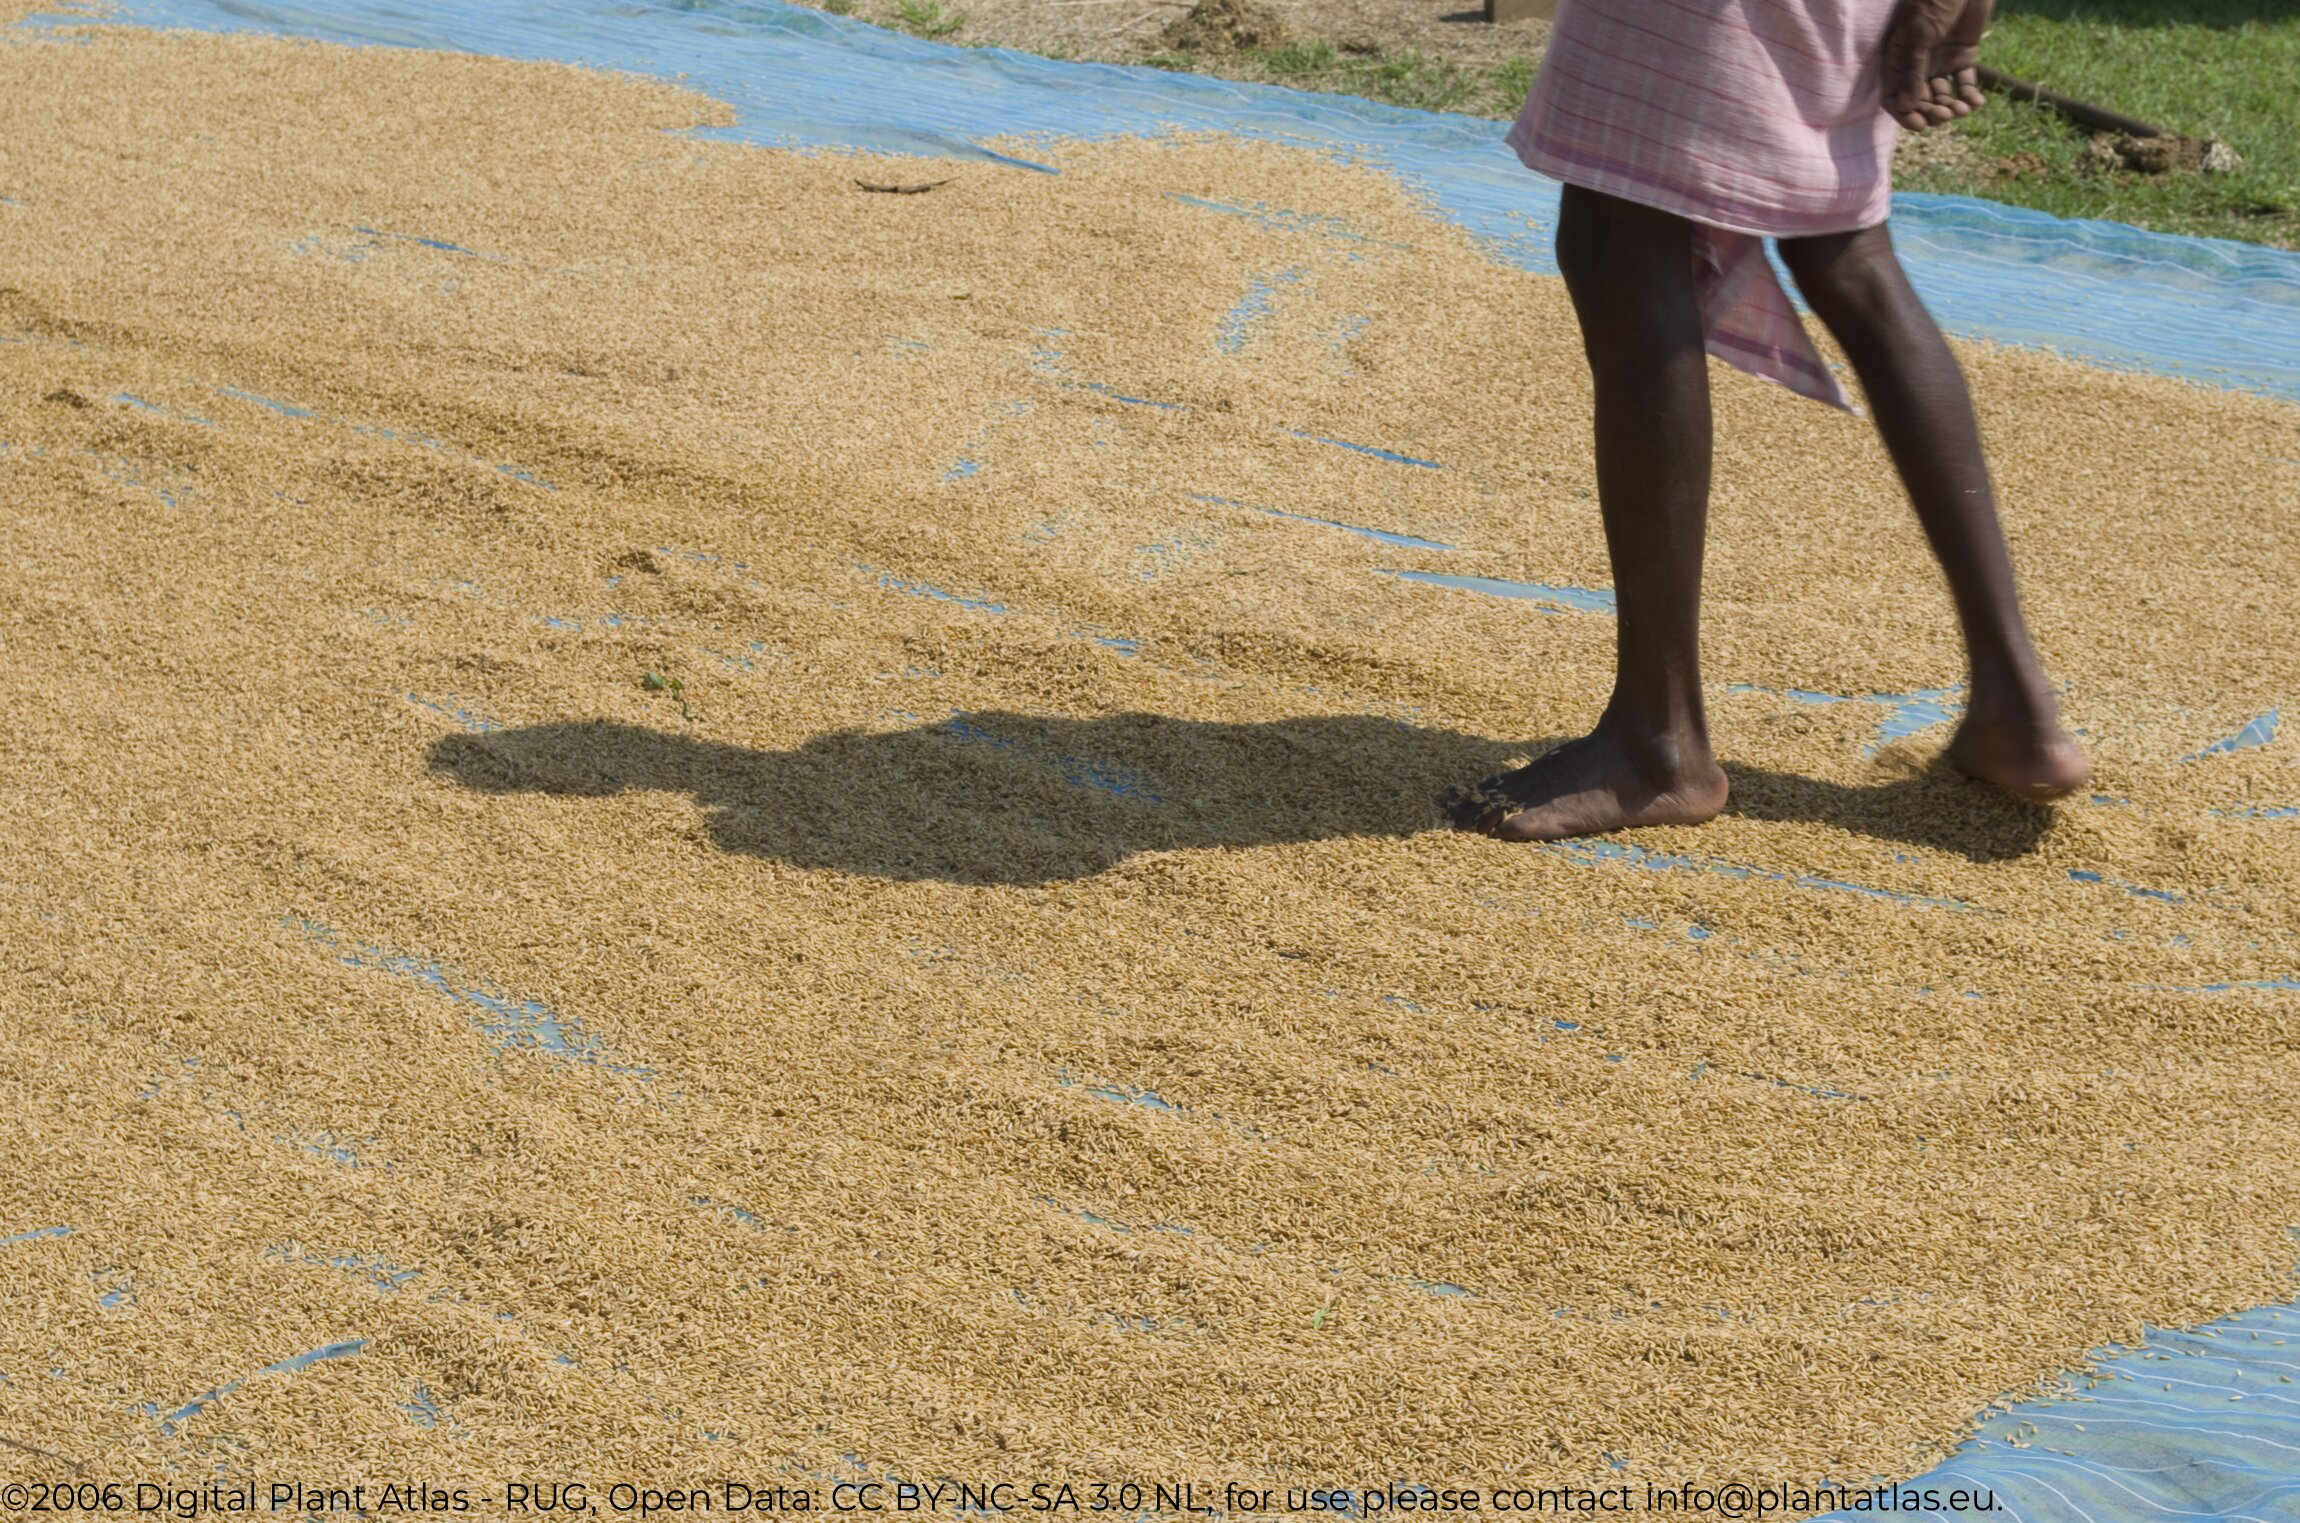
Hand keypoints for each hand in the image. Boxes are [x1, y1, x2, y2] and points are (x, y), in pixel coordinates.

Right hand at [1883, 0, 1988, 129]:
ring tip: (1962, 110)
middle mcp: (1916, 64)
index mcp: (1898, 59)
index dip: (1905, 114)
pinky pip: (1964, 81)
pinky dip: (1970, 94)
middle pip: (1919, 99)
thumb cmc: (1934, 1)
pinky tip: (1976, 103)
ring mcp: (1939, 60)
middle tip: (1946, 116)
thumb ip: (1914, 71)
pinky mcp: (1962, 55)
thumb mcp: (1921, 36)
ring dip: (1951, 106)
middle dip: (1931, 111)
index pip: (1894, 96)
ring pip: (1942, 94)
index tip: (1920, 125)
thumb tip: (1906, 107)